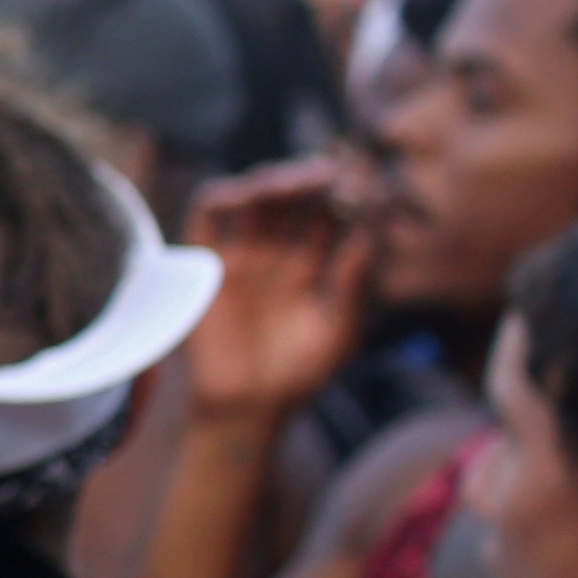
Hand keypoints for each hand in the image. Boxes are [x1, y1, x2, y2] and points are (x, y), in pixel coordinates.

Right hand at [180, 160, 373, 431]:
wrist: (249, 407)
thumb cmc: (301, 373)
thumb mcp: (343, 326)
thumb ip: (355, 278)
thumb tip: (371, 225)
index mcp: (319, 263)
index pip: (335, 212)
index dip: (350, 190)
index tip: (368, 177)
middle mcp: (281, 250)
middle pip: (296, 196)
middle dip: (315, 177)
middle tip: (334, 169)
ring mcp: (243, 253)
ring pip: (255, 197)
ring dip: (275, 180)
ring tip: (299, 181)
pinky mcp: (207, 262)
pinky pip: (206, 215)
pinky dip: (222, 196)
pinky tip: (246, 193)